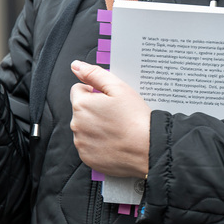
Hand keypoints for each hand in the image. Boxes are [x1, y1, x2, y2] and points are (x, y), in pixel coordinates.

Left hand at [70, 60, 150, 177]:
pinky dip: (97, 143)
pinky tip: (113, 141)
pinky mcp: (87, 157)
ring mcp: (81, 143)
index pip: (78, 90)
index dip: (94, 92)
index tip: (108, 100)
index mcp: (81, 104)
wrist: (147, 148)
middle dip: (94, 109)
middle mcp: (76, 124)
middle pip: (80, 110)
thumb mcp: (118, 87)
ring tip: (116, 128)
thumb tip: (76, 66)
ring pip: (84, 128)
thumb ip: (94, 74)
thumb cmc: (135, 118)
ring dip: (95, 126)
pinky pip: (88, 145)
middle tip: (115, 114)